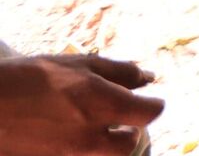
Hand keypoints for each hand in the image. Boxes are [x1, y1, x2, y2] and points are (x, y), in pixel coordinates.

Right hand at [0, 54, 164, 155]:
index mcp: (101, 105)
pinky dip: (85, 149)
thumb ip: (120, 72)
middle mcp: (89, 136)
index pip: (149, 114)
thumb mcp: (80, 64)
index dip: (153, 105)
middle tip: (121, 119)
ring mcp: (70, 155)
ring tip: (96, 127)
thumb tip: (150, 78)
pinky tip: (73, 133)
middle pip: (129, 146)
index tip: (148, 99)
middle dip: (131, 133)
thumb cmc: (32, 76)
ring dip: (108, 144)